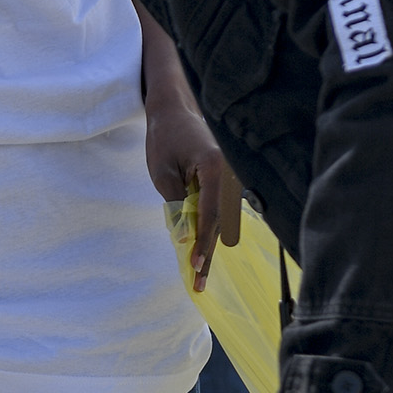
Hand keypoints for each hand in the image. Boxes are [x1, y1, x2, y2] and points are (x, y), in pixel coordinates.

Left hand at [145, 101, 239, 290]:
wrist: (174, 110)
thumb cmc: (164, 138)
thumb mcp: (162, 173)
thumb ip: (175, 205)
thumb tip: (185, 237)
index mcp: (215, 167)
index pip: (210, 212)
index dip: (202, 241)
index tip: (195, 264)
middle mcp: (230, 173)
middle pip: (219, 221)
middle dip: (207, 251)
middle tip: (198, 282)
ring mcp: (231, 177)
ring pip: (220, 219)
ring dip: (208, 244)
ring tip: (199, 274)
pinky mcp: (226, 180)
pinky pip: (218, 209)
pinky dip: (208, 229)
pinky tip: (200, 250)